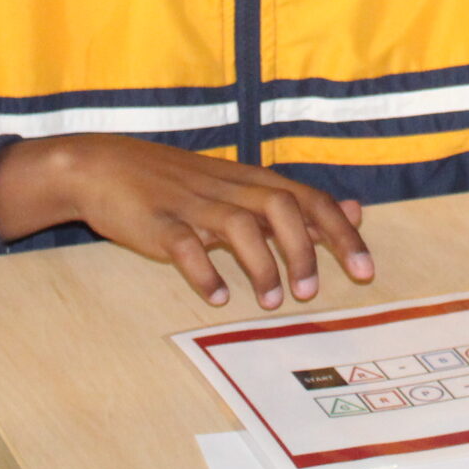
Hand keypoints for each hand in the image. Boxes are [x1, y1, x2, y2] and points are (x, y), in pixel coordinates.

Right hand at [0, 134, 372, 308]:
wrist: (102, 166)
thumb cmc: (176, 182)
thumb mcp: (238, 186)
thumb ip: (292, 202)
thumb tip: (352, 210)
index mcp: (249, 180)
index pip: (308, 199)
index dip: (340, 233)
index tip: (366, 270)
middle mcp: (227, 188)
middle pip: (280, 208)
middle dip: (304, 250)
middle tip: (312, 293)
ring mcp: (191, 204)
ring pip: (237, 225)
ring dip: (261, 265)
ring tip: (272, 302)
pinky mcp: (157, 222)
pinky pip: (185, 245)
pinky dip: (204, 272)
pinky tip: (217, 296)